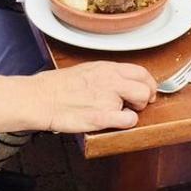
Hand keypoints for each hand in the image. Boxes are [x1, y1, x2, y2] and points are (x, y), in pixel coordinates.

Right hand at [33, 62, 156, 132]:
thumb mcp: (87, 69)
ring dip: (135, 110)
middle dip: (145, 98)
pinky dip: (127, 123)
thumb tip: (122, 80)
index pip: (141, 72)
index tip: (149, 90)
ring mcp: (108, 98)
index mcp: (107, 68)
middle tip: (136, 104)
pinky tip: (116, 121)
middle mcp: (111, 81)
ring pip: (140, 104)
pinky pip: (128, 120)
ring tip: (120, 112)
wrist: (41, 98)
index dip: (149, 83)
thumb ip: (107, 74)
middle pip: (146, 88)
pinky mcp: (102, 116)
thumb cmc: (58, 85)